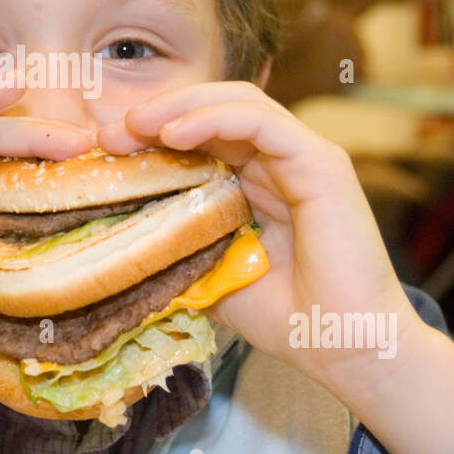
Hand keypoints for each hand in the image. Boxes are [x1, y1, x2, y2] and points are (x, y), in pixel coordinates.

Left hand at [97, 80, 413, 385]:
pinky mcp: (322, 162)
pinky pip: (263, 121)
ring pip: (238, 103)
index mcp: (258, 182)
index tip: (107, 152)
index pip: (204, 134)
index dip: (154, 134)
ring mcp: (304, 157)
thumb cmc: (289, 320)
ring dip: (180, 107)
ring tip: (136, 125)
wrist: (346, 350)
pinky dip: (214, 118)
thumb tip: (125, 239)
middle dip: (159, 113)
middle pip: (215, 109)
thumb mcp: (214, 277)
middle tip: (111, 134)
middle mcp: (282, 161)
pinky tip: (174, 134)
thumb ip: (182, 248)